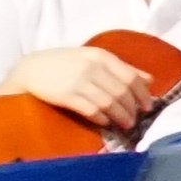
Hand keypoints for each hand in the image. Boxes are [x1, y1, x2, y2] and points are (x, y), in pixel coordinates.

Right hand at [9, 43, 145, 126]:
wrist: (31, 69)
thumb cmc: (65, 64)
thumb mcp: (93, 59)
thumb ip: (121, 68)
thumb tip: (150, 80)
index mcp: (102, 56)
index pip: (131, 76)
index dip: (142, 94)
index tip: (148, 106)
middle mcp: (93, 67)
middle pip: (122, 92)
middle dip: (132, 109)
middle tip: (136, 119)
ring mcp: (79, 81)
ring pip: (109, 103)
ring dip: (120, 116)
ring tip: (125, 124)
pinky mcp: (67, 95)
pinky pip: (91, 110)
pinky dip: (102, 118)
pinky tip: (105, 122)